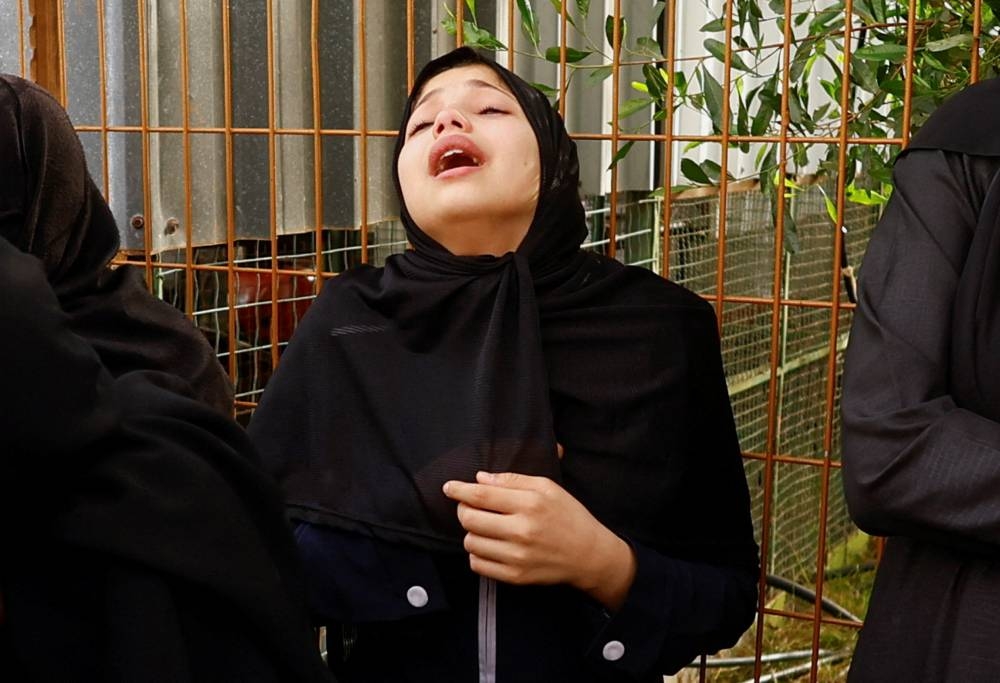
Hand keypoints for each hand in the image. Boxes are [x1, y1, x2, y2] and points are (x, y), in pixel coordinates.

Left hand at [442, 471, 635, 610]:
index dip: (459, 490)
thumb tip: (479, 478)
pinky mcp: (515, 577)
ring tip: (485, 527)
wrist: (589, 555)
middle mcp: (522, 531)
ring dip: (471, 532)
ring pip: (471, 542)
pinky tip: (489, 545)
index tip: (449, 487)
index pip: (481, 495)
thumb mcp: (547, 487)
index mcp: (530, 504)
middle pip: (470, 519)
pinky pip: (477, 565)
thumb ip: (513, 480)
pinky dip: (477, 553)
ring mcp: (517, 557)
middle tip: (470, 507)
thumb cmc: (568, 516)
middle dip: (463, 510)